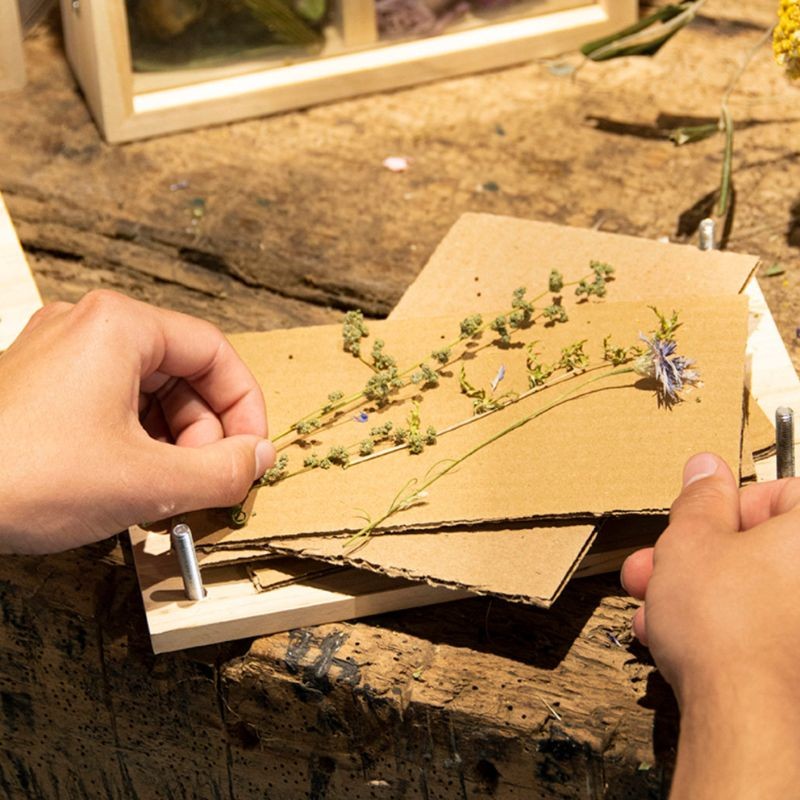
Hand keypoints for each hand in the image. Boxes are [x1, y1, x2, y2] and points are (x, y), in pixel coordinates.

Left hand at [0, 290, 274, 553]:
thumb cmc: (23, 476)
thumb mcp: (145, 481)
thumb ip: (221, 471)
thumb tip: (259, 458)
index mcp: (120, 326)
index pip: (216, 353)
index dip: (245, 407)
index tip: (252, 452)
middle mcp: (90, 327)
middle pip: (183, 373)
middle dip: (205, 433)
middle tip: (206, 482)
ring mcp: (61, 355)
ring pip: (148, 392)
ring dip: (172, 442)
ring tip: (165, 491)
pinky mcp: (42, 386)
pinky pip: (113, 405)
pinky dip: (136, 442)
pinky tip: (131, 484)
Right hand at [621, 452, 799, 797]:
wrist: (742, 716)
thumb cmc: (726, 625)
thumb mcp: (690, 539)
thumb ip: (699, 497)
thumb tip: (706, 468)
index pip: (780, 491)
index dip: (726, 504)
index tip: (694, 520)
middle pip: (756, 545)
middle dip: (691, 555)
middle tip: (655, 563)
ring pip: (749, 587)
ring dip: (691, 591)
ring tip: (652, 606)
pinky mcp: (792, 658)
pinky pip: (756, 625)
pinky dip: (716, 624)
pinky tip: (672, 635)